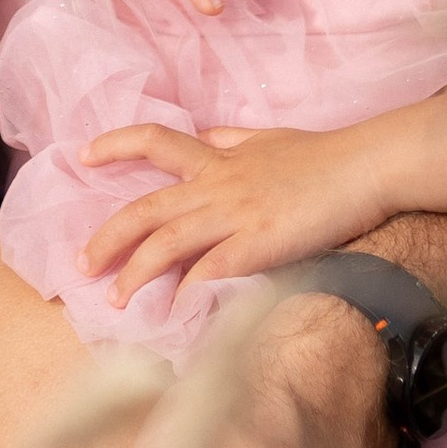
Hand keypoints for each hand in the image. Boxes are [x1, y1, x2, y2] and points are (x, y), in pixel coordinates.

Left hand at [78, 119, 390, 301]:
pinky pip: (209, 272)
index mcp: (219, 158)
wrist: (365, 167)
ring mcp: (235, 215)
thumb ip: (232, 138)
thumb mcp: (268, 137)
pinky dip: (186, 293)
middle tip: (81, 263)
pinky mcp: (258, 244)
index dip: (115, 146)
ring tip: (115, 298)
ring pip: (166, 243)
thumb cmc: (324, 154)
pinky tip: (172, 312)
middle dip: (107, 237)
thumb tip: (206, 135)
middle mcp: (217, 185)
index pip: (155, 141)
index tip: (83, 156)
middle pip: (146, 209)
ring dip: (134, 273)